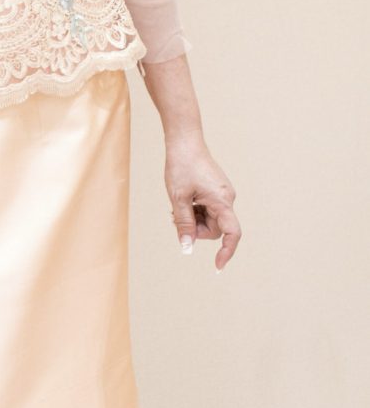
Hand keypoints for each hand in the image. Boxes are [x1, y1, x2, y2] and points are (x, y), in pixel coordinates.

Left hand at [164, 133, 240, 270]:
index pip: (232, 234)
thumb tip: (187, 249)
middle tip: (175, 218)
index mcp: (222, 201)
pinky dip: (195, 210)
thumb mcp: (178, 198)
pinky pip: (208, 209)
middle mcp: (227, 198)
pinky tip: (183, 200)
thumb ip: (184, 224)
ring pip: (210, 220)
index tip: (217, 267)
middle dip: (196, 229)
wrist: (184, 141)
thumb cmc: (181, 166)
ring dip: (193, 219)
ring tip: (177, 206)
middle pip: (215, 229)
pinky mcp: (216, 190)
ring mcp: (222, 194)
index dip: (227, 252)